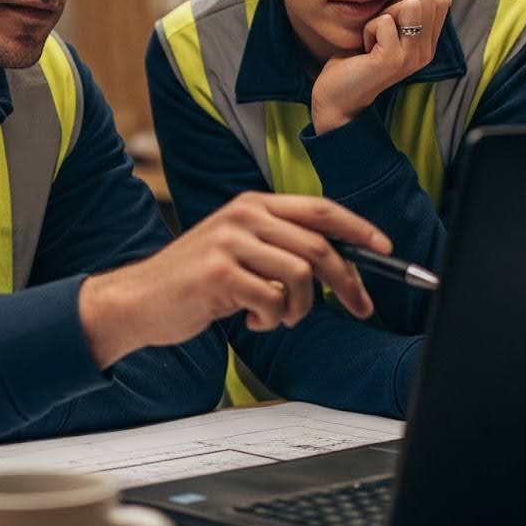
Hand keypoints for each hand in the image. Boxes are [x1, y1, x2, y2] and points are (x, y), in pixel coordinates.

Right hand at [78, 193, 389, 367]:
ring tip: (278, 316)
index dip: (359, 228)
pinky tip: (250, 320)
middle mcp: (243, 216)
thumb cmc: (194, 282)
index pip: (320, 209)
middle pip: (319, 246)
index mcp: (252, 204)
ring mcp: (230, 242)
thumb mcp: (239, 250)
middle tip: (360, 306)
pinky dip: (271, 319)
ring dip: (300, 309)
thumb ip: (281, 247)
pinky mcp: (219, 274)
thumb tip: (341, 264)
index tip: (386, 249)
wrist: (139, 300)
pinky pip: (273, 301)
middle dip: (348, 282)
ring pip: (301, 276)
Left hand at [309, 0, 451, 133]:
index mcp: (429, 43)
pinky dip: (368, 29)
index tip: (392, 22)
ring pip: (409, 6)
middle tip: (380, 33)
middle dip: (395, 6)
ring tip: (374, 40)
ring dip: (383, 16)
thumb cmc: (360, 57)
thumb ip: (409, 11)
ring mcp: (412, 57)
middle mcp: (427, 52)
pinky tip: (366, 49)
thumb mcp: (391, 28)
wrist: (339, 95)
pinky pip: (383, 21)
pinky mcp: (393, 59)